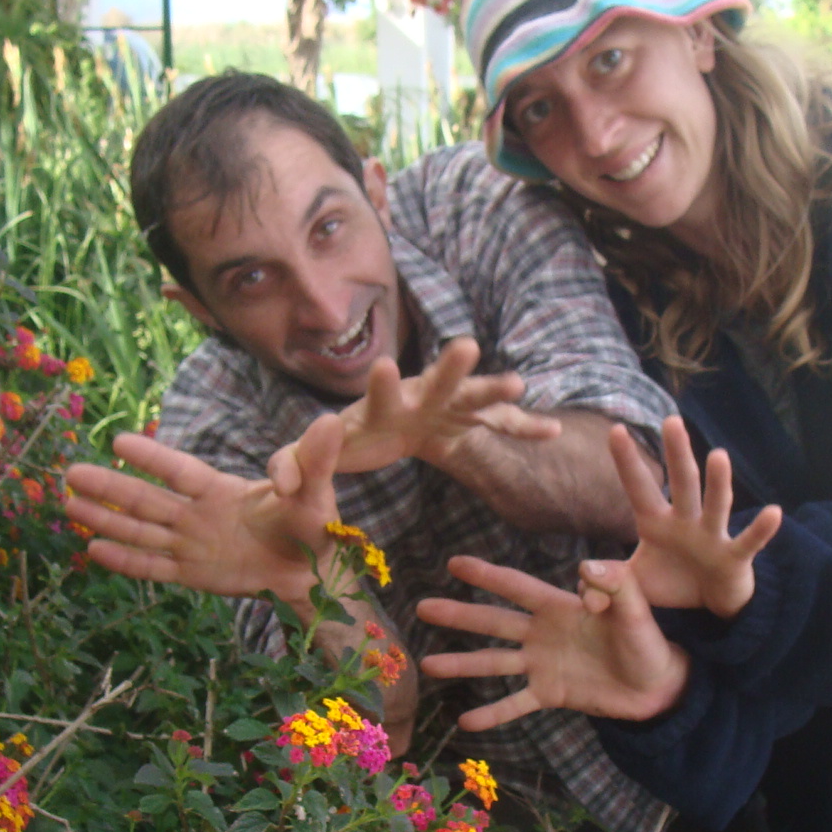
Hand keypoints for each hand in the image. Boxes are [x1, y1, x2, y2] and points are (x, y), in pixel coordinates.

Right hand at [64, 412, 347, 603]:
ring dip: (106, 519)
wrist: (314, 573)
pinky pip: (154, 566)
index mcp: (221, 490)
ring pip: (141, 531)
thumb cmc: (314, 526)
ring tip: (69, 506)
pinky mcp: (194, 574)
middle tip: (71, 473)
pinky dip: (126, 560)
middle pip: (147, 500)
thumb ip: (315, 460)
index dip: (153, 458)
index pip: (180, 472)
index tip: (119, 442)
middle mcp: (198, 514)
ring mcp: (192, 544)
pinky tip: (93, 551)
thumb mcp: (316, 492)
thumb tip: (332, 421)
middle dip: (110, 487)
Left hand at [269, 336, 559, 481]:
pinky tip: (555, 431)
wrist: (389, 429)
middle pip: (435, 382)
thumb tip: (276, 485)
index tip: (381, 365)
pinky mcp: (471, 423)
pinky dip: (526, 427)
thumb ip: (293, 462)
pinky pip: (503, 426)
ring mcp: (450, 407)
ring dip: (494, 390)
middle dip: (450, 368)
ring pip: (475, 397)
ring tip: (518, 383)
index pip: (379, 395)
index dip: (381, 385)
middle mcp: (419, 398)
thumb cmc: (349, 439)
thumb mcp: (316, 453)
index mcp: (381, 407)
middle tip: (466, 345)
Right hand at [415, 554, 689, 727]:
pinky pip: (515, 704)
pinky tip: (465, 722)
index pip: (517, 587)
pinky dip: (492, 714)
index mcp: (560, 607)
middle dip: (458, 615)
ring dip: (462, 664)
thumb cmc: (649, 641)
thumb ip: (615, 585)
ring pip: (494, 663)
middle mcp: (543, 633)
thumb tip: (586, 568)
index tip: (454, 563)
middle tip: (422, 607)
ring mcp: (543, 664)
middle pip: (493, 622)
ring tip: (427, 665)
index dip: (486, 575)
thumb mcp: (636, 608)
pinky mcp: (550, 694)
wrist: (659, 686)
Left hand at [613, 418, 782, 616]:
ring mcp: (712, 536)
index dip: (627, 461)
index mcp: (656, 523)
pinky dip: (761, 529)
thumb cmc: (673, 582)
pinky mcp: (735, 557)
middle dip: (676, 453)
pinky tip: (773, 512)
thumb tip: (583, 577)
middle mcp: (686, 521)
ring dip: (718, 481)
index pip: (639, 488)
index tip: (614, 430)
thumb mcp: (636, 583)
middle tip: (671, 421)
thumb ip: (609, 580)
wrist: (710, 603)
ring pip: (716, 503)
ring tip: (718, 455)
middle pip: (681, 482)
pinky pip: (749, 541)